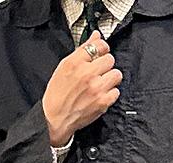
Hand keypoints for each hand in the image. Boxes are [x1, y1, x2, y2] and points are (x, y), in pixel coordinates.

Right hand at [42, 31, 121, 146]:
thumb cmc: (58, 93)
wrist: (55, 117)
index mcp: (75, 62)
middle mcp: (87, 73)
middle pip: (110, 59)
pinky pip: (116, 91)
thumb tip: (96, 36)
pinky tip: (102, 94)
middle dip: (106, 64)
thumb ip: (82, 50)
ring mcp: (96, 88)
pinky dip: (111, 93)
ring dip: (111, 77)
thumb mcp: (65, 66)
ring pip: (116, 74)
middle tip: (100, 71)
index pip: (98, 45)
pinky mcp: (102, 102)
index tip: (102, 52)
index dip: (102, 48)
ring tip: (102, 82)